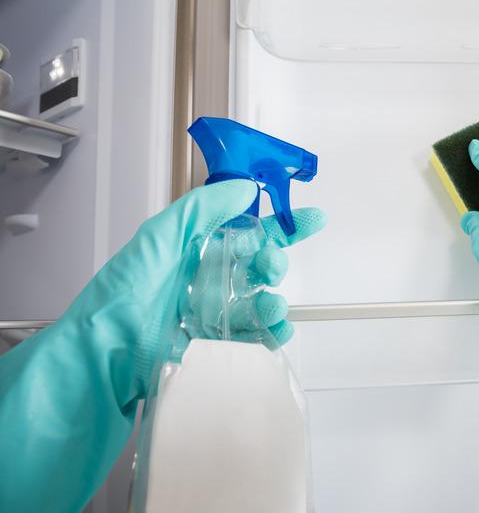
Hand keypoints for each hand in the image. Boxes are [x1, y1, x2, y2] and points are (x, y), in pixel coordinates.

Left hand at [72, 179, 324, 393]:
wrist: (105, 350)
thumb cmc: (126, 290)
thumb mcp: (162, 236)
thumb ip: (204, 208)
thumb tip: (246, 188)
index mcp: (200, 251)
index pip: (250, 233)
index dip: (283, 227)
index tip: (313, 219)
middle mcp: (210, 280)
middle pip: (260, 269)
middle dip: (274, 263)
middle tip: (269, 266)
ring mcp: (215, 315)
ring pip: (260, 304)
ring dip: (274, 302)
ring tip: (270, 304)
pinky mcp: (216, 346)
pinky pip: (254, 339)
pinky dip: (272, 335)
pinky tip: (276, 330)